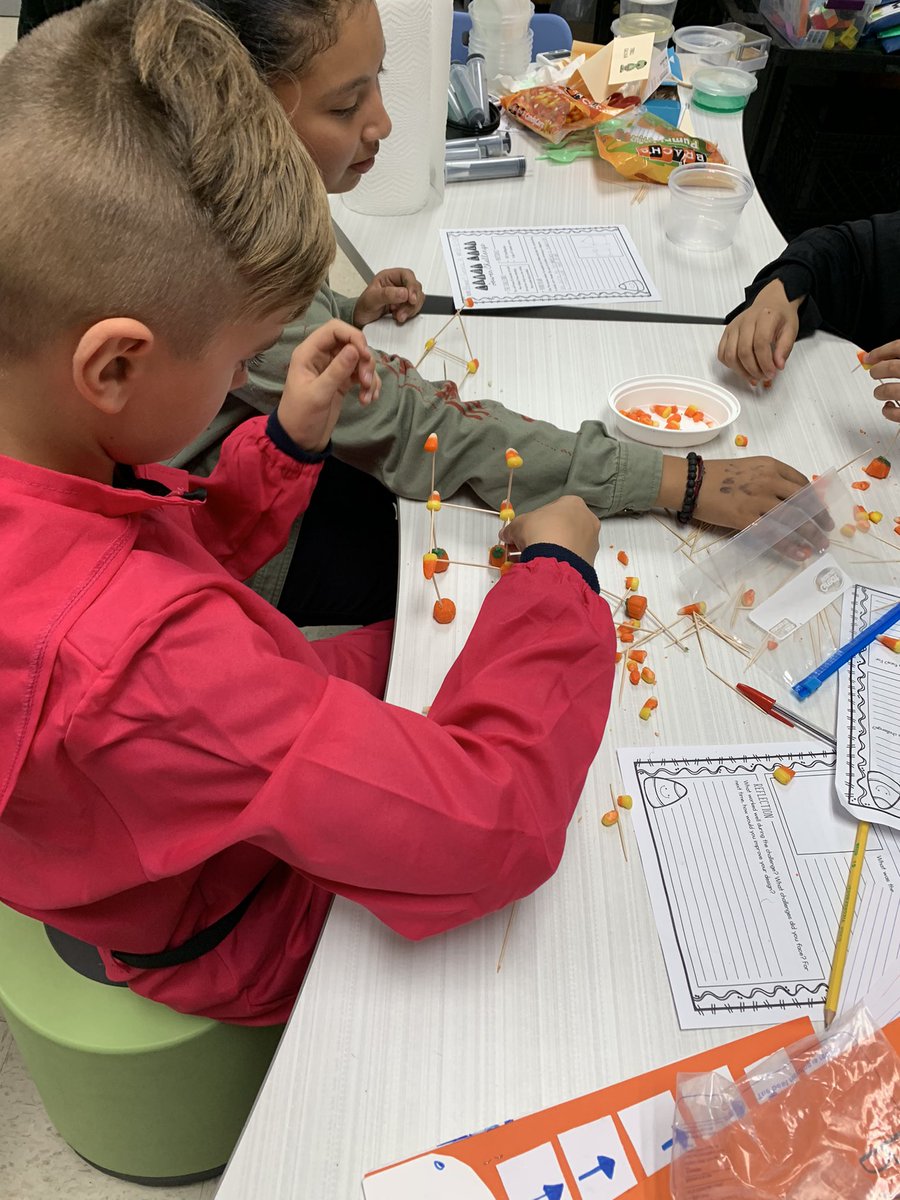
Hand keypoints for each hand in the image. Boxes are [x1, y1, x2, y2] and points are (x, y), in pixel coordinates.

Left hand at [278, 320, 379, 451]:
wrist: (299, 441)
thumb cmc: (301, 417)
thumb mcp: (318, 394)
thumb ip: (337, 371)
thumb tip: (356, 349)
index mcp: (309, 353)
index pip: (334, 329)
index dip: (353, 337)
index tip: (365, 356)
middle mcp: (322, 356)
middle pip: (351, 343)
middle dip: (364, 361)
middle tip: (367, 382)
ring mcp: (333, 369)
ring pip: (360, 360)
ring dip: (369, 375)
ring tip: (368, 396)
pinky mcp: (343, 382)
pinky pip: (361, 375)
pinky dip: (369, 385)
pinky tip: (368, 400)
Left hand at [352, 268, 424, 327]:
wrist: (361, 320)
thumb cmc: (363, 307)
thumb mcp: (371, 299)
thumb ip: (387, 294)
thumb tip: (403, 293)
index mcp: (389, 277)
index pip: (407, 275)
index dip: (412, 286)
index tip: (411, 298)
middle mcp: (398, 285)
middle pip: (415, 288)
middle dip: (412, 302)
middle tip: (402, 312)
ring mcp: (403, 296)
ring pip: (417, 299)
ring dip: (411, 310)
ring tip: (398, 316)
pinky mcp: (405, 306)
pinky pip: (414, 309)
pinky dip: (410, 314)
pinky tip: (399, 317)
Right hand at [501, 496, 600, 565]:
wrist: (556, 560)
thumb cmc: (540, 533)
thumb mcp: (518, 525)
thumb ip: (512, 529)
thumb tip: (506, 534)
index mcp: (573, 503)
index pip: (552, 509)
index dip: (535, 521)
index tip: (526, 532)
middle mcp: (587, 519)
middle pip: (561, 527)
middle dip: (543, 537)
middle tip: (527, 547)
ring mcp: (591, 540)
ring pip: (568, 544)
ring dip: (551, 550)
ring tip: (534, 560)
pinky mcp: (591, 558)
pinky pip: (573, 558)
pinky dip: (560, 562)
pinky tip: (546, 567)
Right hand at [694, 457, 831, 546]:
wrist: (690, 482)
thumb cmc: (715, 475)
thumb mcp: (748, 468)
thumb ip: (769, 478)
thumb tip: (788, 496)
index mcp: (771, 466)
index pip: (801, 484)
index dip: (814, 499)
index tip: (820, 510)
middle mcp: (769, 481)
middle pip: (804, 502)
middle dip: (820, 518)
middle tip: (827, 530)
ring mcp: (758, 501)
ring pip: (793, 520)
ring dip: (811, 535)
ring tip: (820, 546)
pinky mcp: (746, 519)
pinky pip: (774, 534)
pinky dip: (790, 546)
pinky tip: (800, 554)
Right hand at [718, 280, 802, 385]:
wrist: (771, 303)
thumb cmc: (780, 315)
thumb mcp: (791, 329)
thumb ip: (785, 348)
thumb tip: (778, 365)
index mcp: (764, 317)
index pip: (760, 344)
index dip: (765, 363)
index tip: (772, 372)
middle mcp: (746, 320)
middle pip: (743, 352)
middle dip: (754, 370)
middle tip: (763, 377)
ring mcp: (734, 327)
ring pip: (730, 355)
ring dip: (741, 371)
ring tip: (753, 376)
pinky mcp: (727, 333)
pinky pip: (722, 354)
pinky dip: (730, 365)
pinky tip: (741, 368)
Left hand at [862, 340, 899, 421]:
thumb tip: (884, 358)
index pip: (898, 347)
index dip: (880, 352)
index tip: (869, 356)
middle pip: (892, 367)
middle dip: (877, 370)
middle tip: (873, 373)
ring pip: (889, 390)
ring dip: (880, 391)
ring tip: (879, 393)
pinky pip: (896, 413)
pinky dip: (888, 411)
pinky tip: (888, 407)